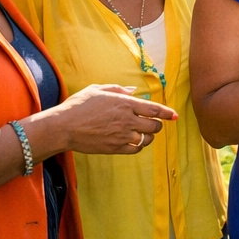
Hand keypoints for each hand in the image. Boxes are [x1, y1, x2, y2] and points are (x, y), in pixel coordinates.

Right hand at [43, 84, 177, 155]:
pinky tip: (134, 142)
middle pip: (154, 125)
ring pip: (147, 139)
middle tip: (153, 124)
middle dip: (157, 125)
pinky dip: (139, 146)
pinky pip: (136, 150)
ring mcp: (121, 135)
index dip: (167, 113)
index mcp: (125, 103)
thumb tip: (133, 91)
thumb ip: (118, 89)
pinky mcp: (115, 148)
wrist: (63, 127)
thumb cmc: (79, 105)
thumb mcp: (98, 90)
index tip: (174, 116)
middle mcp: (127, 119)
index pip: (154, 109)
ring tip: (143, 133)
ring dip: (148, 136)